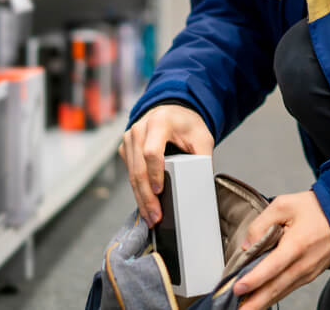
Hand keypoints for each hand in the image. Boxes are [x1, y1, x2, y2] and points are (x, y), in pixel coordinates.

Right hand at [118, 104, 214, 224]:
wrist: (171, 112)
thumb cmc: (186, 124)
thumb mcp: (202, 137)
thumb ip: (203, 158)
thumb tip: (203, 184)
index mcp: (159, 122)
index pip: (151, 151)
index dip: (154, 173)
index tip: (159, 190)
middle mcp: (139, 129)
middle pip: (138, 168)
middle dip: (146, 195)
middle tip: (155, 216)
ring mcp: (129, 139)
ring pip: (131, 174)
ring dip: (140, 198)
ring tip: (150, 217)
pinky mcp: (125, 149)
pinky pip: (129, 173)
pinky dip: (137, 190)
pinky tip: (145, 204)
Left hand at [233, 191, 329, 309]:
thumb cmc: (315, 209)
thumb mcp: (284, 205)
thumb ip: (261, 223)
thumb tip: (248, 245)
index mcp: (297, 244)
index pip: (272, 267)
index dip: (254, 280)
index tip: (238, 288)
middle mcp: (303, 263)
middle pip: (275, 288)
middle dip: (255, 302)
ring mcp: (308, 272)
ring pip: (281, 292)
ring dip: (262, 302)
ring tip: (245, 308)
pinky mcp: (309, 275)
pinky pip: (288, 288)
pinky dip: (274, 296)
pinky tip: (261, 299)